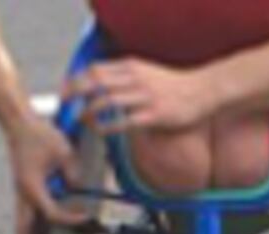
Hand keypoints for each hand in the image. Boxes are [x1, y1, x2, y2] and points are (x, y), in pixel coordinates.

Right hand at [2, 109, 91, 233]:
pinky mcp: (22, 188)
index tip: (85, 216)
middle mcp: (24, 194)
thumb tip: (78, 187)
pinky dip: (27, 226)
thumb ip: (73, 172)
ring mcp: (21, 192)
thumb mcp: (63, 151)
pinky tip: (32, 233)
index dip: (70, 217)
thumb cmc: (38, 135)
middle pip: (23, 229)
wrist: (19, 123)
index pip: (53, 212)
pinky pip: (25, 213)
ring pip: (21, 223)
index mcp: (32, 187)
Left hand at [66, 55, 216, 139]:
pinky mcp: (154, 115)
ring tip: (80, 120)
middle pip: (96, 81)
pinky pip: (125, 121)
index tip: (65, 92)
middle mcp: (136, 78)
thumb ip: (126, 79)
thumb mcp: (147, 73)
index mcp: (132, 67)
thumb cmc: (174, 85)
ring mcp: (145, 97)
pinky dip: (108, 127)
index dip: (76, 80)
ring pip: (107, 100)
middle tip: (64, 105)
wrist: (204, 90)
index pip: (95, 69)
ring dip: (89, 111)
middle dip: (75, 93)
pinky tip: (100, 132)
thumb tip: (103, 90)